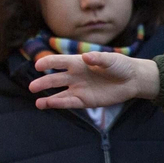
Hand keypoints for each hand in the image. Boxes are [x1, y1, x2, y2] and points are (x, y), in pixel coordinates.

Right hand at [29, 53, 158, 110]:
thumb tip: (86, 57)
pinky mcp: (86, 100)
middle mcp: (75, 76)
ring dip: (49, 99)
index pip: (59, 62)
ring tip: (38, 103)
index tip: (38, 65)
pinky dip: (61, 104)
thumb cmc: (120, 66)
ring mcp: (79, 89)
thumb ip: (99, 58)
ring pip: (60, 94)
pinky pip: (71, 102)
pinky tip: (50, 105)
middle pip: (55, 79)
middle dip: (44, 82)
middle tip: (32, 87)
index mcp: (78, 62)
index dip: (48, 62)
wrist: (131, 80)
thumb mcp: (111, 60)